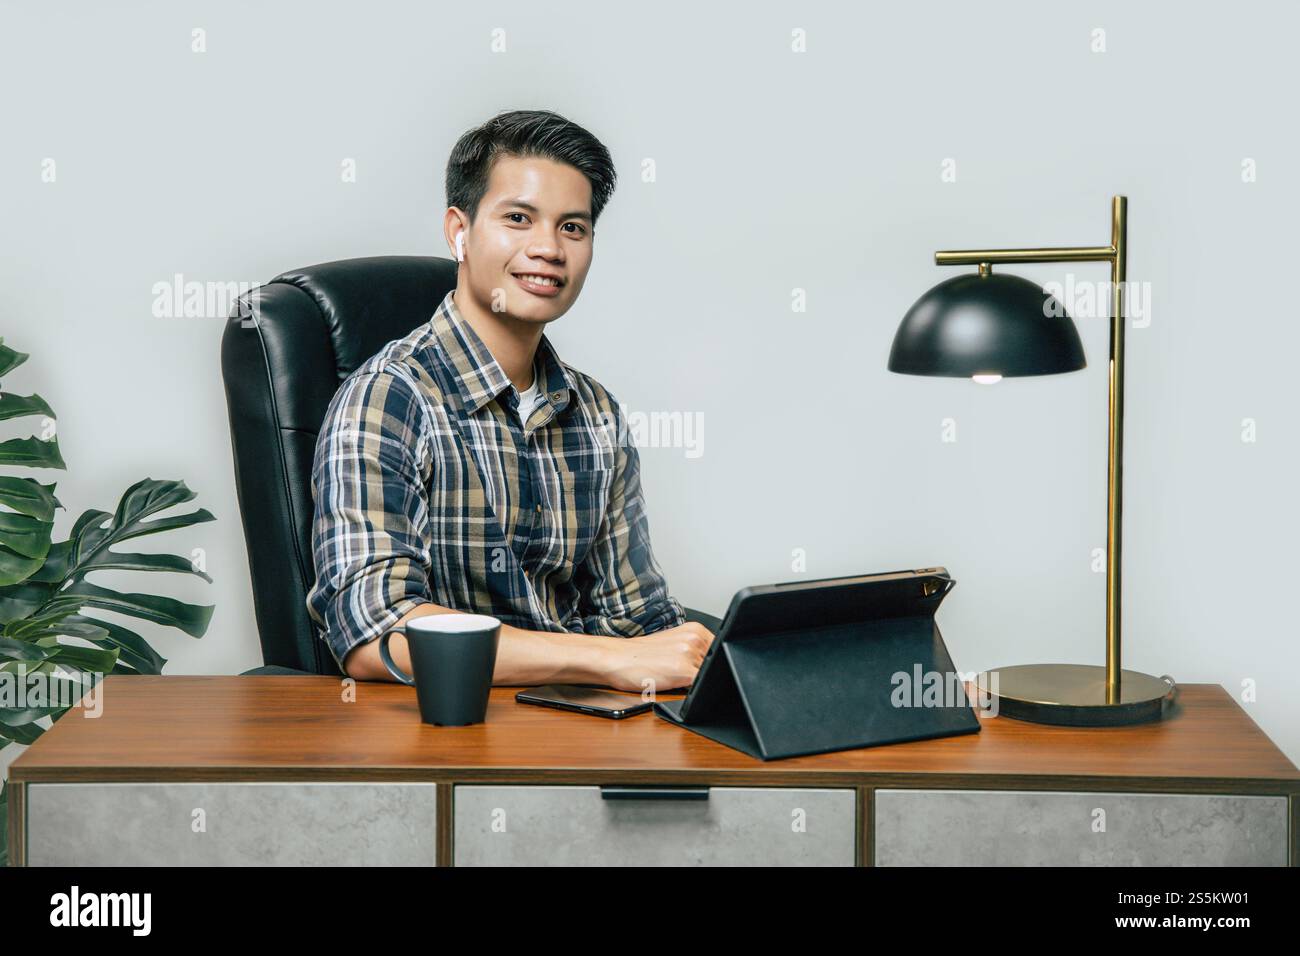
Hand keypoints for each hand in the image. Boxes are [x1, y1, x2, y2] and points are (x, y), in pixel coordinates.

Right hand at [599, 622, 715, 693]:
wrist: (616, 658)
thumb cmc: (639, 655)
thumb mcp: (672, 644)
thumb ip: (694, 650)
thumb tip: (715, 665)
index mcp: (694, 629)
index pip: (721, 650)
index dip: (715, 664)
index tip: (706, 670)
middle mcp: (694, 639)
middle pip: (718, 664)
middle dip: (707, 674)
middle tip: (682, 675)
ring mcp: (689, 654)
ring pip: (709, 676)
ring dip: (698, 683)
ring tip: (675, 679)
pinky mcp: (683, 671)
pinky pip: (700, 687)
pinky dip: (692, 691)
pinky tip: (675, 686)